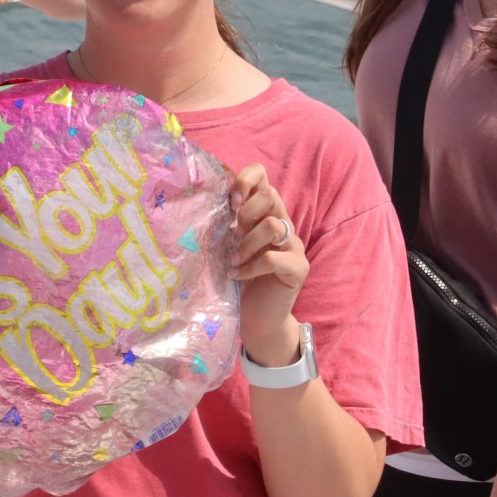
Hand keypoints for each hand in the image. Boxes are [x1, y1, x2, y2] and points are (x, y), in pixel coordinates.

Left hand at [231, 165, 309, 366]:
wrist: (258, 320)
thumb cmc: (238, 281)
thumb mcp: (228, 246)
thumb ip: (226, 225)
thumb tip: (198, 202)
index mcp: (264, 214)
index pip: (263, 176)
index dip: (246, 180)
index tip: (230, 202)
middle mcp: (283, 225)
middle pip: (271, 195)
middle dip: (245, 213)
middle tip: (232, 236)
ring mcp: (294, 246)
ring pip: (273, 225)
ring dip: (246, 243)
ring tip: (233, 260)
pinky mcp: (298, 268)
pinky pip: (274, 257)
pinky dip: (251, 266)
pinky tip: (238, 276)